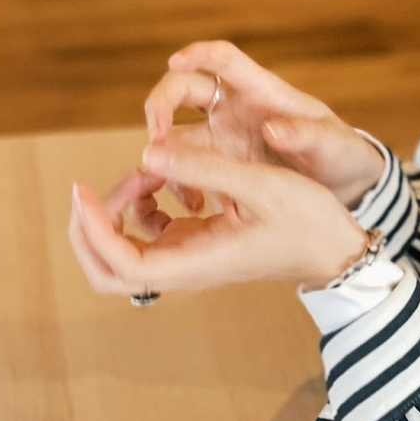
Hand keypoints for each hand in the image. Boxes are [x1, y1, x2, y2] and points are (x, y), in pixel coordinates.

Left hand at [69, 141, 371, 294]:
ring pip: (125, 250)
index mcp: (197, 261)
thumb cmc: (307, 219)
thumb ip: (204, 167)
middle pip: (109, 271)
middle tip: (89, 189)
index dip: (94, 229)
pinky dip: (143, 205)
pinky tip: (165, 175)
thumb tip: (148, 150)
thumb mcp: (260, 185)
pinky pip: (151, 232)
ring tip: (149, 169)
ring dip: (119, 211)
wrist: (336, 247)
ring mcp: (190, 257)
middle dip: (88, 230)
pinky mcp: (198, 244)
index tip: (83, 190)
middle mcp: (186, 267)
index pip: (122, 263)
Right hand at [145, 40, 386, 213]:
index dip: (199, 53)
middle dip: (160, 106)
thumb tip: (273, 129)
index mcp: (261, 92)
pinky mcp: (217, 166)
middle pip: (182, 89)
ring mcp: (221, 137)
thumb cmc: (339, 154)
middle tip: (156, 139)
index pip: (224, 60)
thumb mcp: (332, 145)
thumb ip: (306, 134)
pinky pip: (183, 167)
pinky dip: (178, 182)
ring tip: (175, 182)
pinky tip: (194, 206)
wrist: (342, 188)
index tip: (176, 60)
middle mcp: (232, 109)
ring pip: (173, 132)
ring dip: (163, 153)